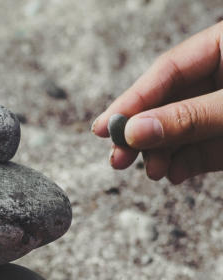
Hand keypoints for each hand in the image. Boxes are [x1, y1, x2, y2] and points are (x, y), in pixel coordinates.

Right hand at [92, 21, 222, 183]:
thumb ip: (189, 117)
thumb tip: (134, 131)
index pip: (167, 71)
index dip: (132, 100)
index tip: (103, 127)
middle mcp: (221, 78)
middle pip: (167, 103)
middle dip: (141, 133)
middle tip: (117, 158)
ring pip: (180, 130)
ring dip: (160, 154)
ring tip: (153, 172)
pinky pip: (199, 151)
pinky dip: (184, 165)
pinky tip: (174, 174)